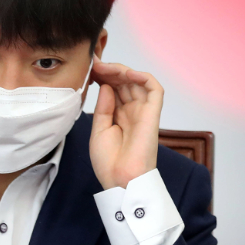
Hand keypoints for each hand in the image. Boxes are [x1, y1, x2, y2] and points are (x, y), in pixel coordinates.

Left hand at [89, 55, 163, 189]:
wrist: (120, 180)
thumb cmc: (110, 163)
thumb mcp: (98, 130)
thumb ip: (102, 106)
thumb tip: (105, 84)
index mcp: (119, 115)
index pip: (114, 87)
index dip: (103, 75)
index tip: (89, 66)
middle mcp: (132, 110)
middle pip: (124, 81)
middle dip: (109, 69)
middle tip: (94, 63)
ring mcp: (143, 111)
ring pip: (137, 81)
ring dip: (121, 70)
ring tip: (105, 67)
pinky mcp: (153, 113)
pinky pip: (154, 88)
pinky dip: (143, 76)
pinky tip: (127, 73)